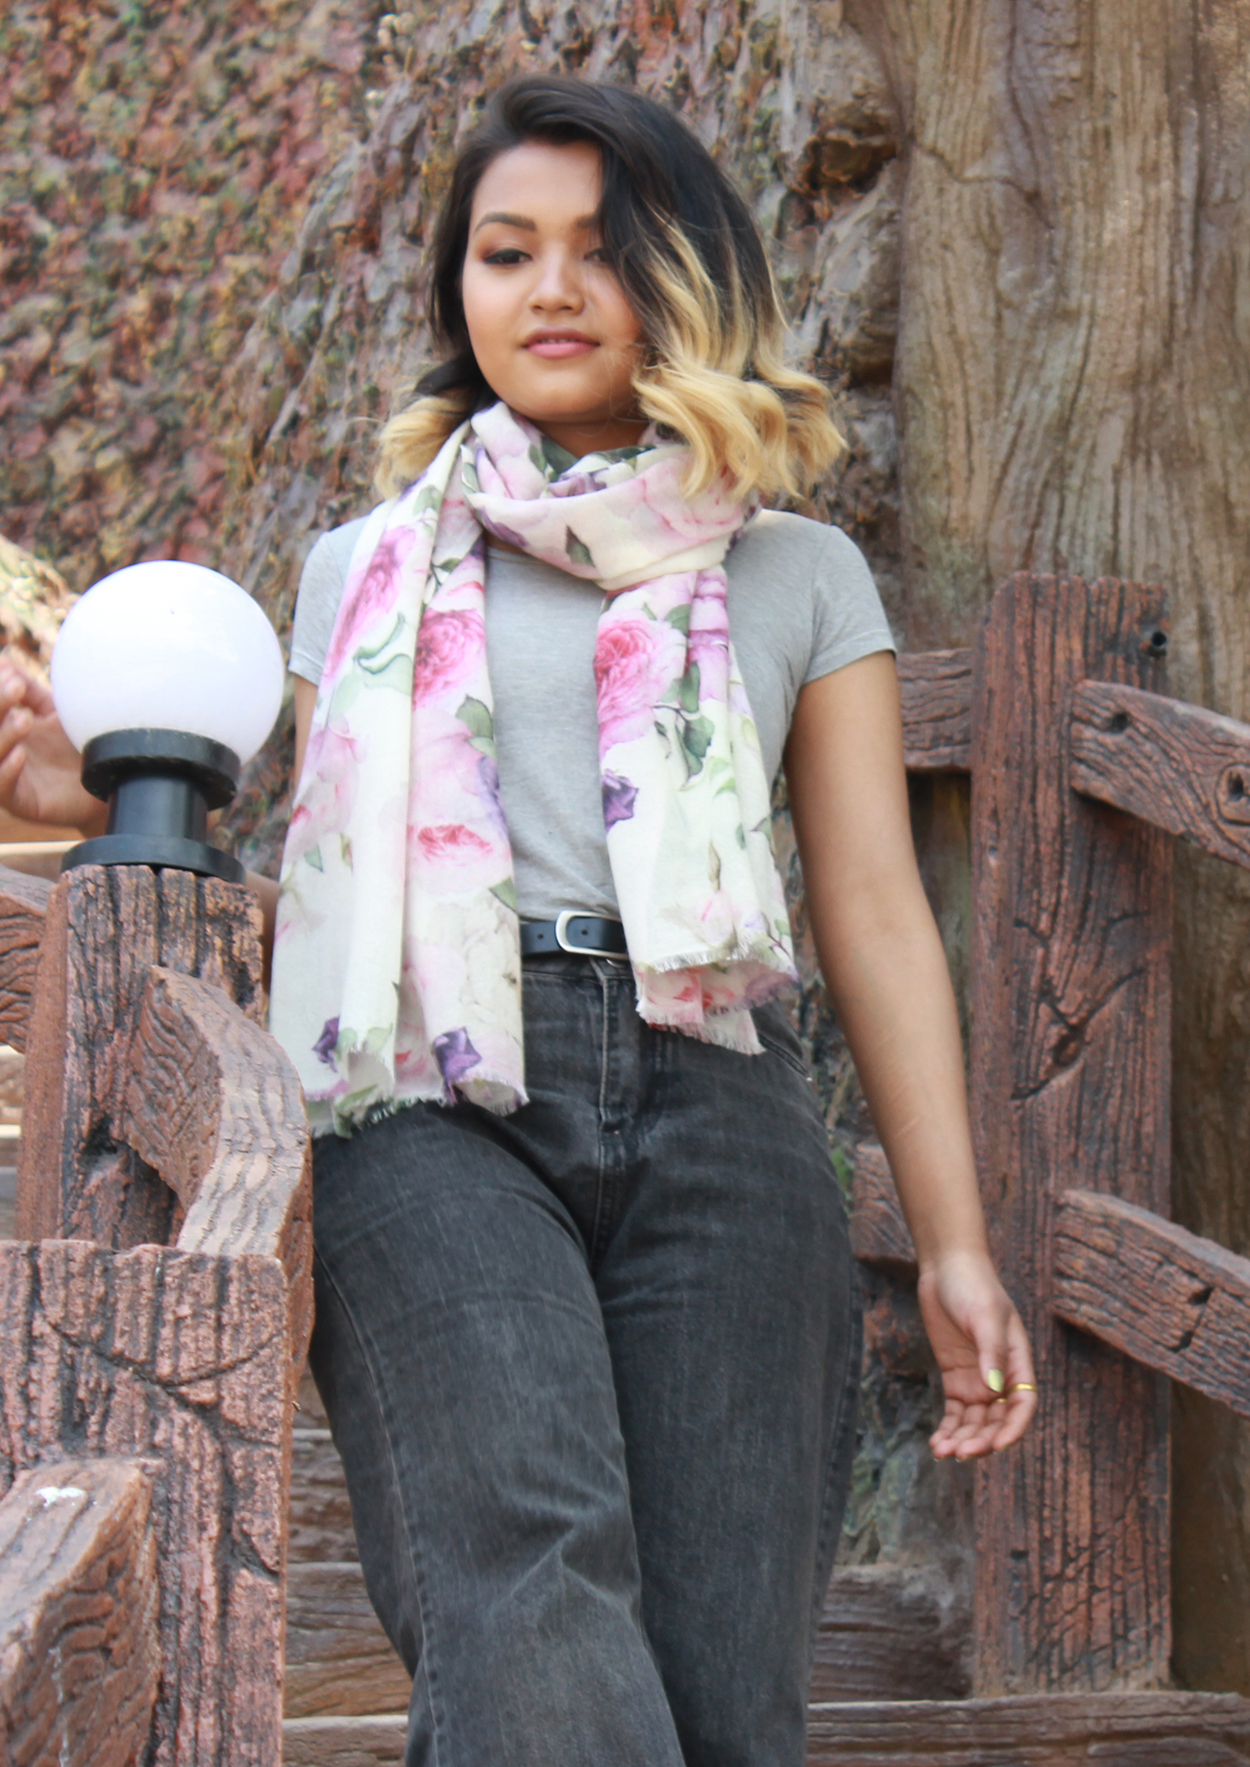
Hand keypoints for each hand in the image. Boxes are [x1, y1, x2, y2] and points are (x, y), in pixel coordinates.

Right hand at [0, 653, 105, 832]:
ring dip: (2, 735)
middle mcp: (1, 750)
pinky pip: (2, 788)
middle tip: (17, 688)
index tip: (11, 676)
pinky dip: (7, 770)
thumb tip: (3, 663)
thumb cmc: (79, 743)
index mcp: (3, 725)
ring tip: (25, 718)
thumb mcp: (53, 710)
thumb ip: (28, 689)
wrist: (108, 780)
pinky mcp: (20, 802)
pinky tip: (21, 754)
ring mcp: (8, 775)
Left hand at [918, 1248, 1037, 1459]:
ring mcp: (978, 1379)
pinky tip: (937, 1442)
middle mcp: (1001, 1377)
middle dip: (982, 1440)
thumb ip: (992, 1352)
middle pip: (997, 1420)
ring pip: (975, 1422)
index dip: (1014, 1429)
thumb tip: (995, 1390)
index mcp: (1018, 1363)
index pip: (1023, 1405)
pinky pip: (955, 1412)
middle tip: (961, 1452)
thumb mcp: (985, 1316)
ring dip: (962, 1439)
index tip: (998, 1446)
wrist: (947, 1268)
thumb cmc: (974, 1287)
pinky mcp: (955, 1377)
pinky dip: (949, 1428)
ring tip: (943, 1452)